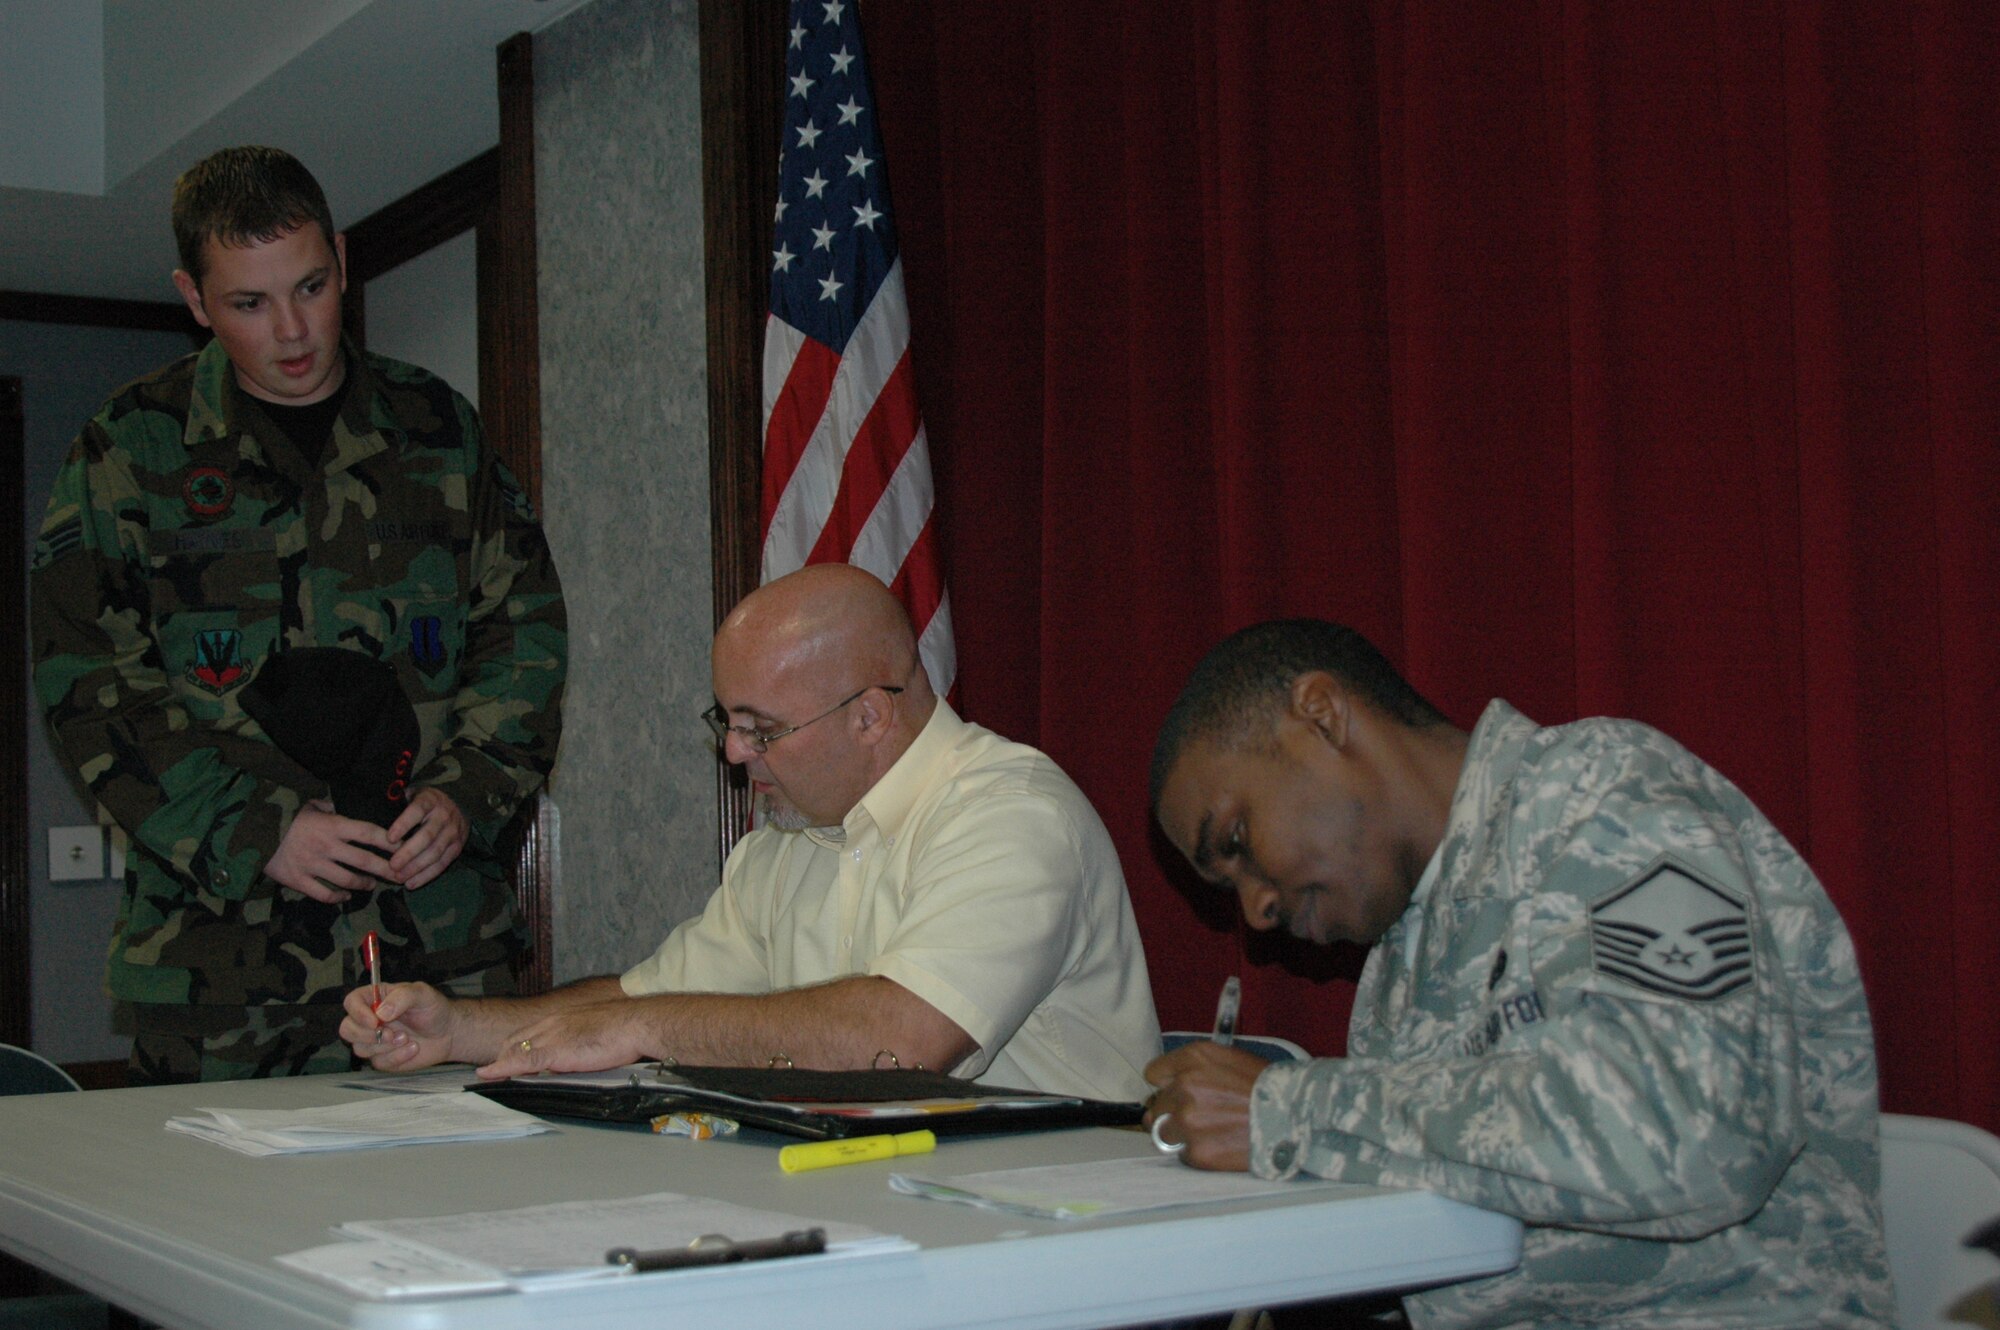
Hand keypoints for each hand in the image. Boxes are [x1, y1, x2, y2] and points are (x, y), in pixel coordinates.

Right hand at [265, 801, 393, 902]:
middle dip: (387, 869)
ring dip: (364, 884)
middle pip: (365, 861)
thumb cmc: (286, 817)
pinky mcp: (299, 881)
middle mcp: (326, 847)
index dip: (389, 841)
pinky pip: (324, 894)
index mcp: (332, 826)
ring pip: (347, 881)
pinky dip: (338, 898)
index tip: (404, 847)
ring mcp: (313, 866)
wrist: (253, 833)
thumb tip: (349, 807)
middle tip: (401, 875)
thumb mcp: (311, 805)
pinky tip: (346, 896)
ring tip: (372, 884)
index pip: (369, 833)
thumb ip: (332, 808)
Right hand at [340, 981, 455, 1071]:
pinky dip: (397, 1057)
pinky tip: (413, 1048)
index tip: (374, 1021)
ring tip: (407, 1038)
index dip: (357, 1012)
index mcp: (375, 998)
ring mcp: (375, 1040)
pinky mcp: (383, 1058)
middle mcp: (370, 1019)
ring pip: (360, 1048)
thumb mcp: (422, 994)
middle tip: (391, 1034)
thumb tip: (380, 1013)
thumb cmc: (434, 1009)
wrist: (448, 1033)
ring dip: (385, 1046)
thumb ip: (402, 997)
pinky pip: (378, 1062)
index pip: (351, 1002)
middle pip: (347, 1029)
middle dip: (366, 1035)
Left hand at [383, 787, 468, 888]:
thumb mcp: (413, 795)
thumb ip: (397, 803)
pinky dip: (427, 876)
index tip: (389, 838)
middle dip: (409, 853)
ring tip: (399, 878)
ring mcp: (453, 832)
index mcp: (430, 801)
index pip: (417, 810)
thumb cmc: (425, 803)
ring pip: (435, 852)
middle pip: (427, 836)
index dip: (404, 824)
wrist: (458, 804)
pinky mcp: (457, 847)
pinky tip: (412, 884)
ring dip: (416, 868)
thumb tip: (375, 815)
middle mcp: (444, 816)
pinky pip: (442, 864)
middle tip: (392, 865)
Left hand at [475, 998, 652, 1080]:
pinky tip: (488, 1074)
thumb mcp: (597, 1028)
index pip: (530, 1030)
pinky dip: (501, 1069)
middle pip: (517, 1038)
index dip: (516, 1044)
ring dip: (498, 1063)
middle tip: (493, 1069)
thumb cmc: (625, 1027)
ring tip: (485, 1074)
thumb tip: (579, 1049)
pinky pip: (521, 1061)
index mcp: (563, 1016)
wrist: (636, 1024)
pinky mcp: (555, 1052)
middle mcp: (552, 1023)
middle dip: (503, 1053)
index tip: (506, 1054)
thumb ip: (582, 1037)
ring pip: (515, 1050)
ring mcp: (551, 1036)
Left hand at [1142, 1041, 1265, 1170]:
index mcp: (1193, 1059)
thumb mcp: (1230, 1058)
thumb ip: (1195, 1067)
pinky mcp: (1196, 1152)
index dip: (1167, 1085)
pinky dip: (1198, 1153)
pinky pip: (1183, 1155)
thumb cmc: (1267, 1086)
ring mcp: (1187, 1121)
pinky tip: (1221, 1145)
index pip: (1154, 1074)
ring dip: (1180, 1135)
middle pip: (1156, 1107)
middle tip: (1200, 1117)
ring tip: (1209, 1134)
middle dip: (1173, 1112)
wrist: (1294, 1116)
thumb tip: (1171, 1085)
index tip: (1176, 1093)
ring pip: (1164, 1133)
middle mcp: (1184, 1087)